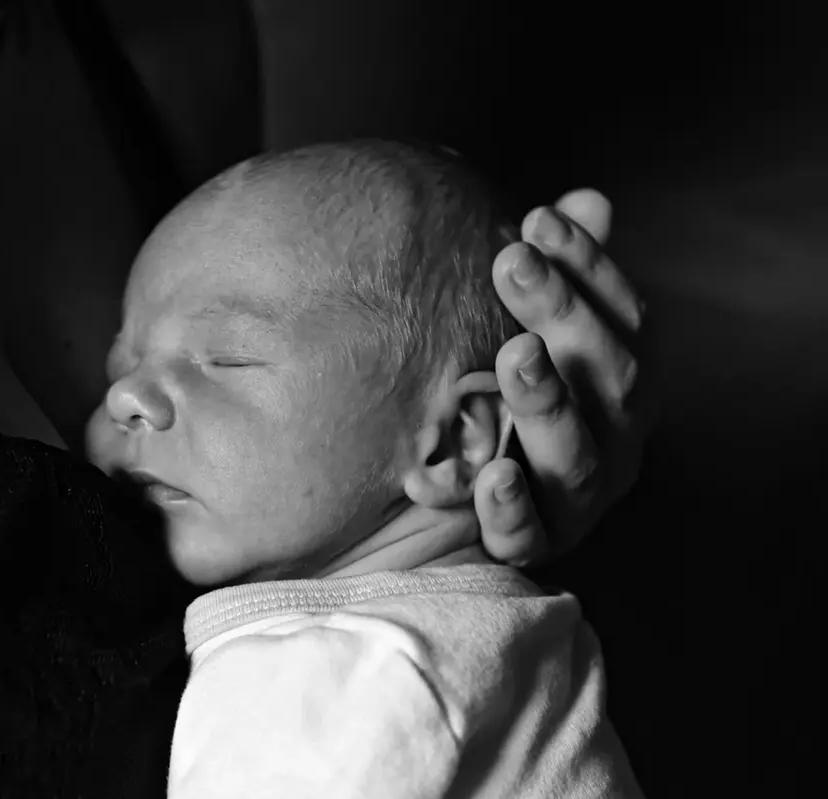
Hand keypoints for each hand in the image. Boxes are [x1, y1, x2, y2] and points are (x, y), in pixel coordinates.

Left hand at [475, 189, 655, 565]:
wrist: (483, 506)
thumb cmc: (518, 402)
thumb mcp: (540, 337)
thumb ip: (564, 280)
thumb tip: (588, 200)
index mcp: (627, 383)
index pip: (629, 318)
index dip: (590, 266)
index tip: (538, 218)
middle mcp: (619, 439)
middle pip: (612, 376)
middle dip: (566, 314)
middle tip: (514, 262)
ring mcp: (581, 497)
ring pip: (576, 453)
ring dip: (546, 401)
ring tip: (513, 355)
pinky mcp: (537, 544)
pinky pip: (530, 533)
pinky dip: (512, 506)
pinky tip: (491, 474)